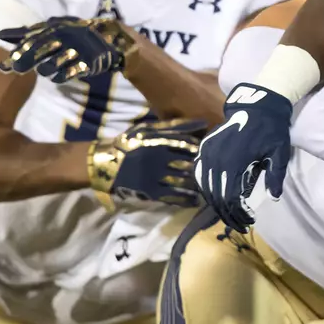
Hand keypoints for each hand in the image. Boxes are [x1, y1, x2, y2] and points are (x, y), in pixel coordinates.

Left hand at [0, 17, 136, 83]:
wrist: (107, 38)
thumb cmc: (72, 34)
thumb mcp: (50, 29)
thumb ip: (25, 33)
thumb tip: (0, 34)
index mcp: (53, 28)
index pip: (31, 40)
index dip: (17, 51)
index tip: (3, 64)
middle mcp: (63, 37)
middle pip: (41, 50)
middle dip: (27, 60)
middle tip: (17, 70)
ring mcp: (75, 50)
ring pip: (55, 62)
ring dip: (45, 69)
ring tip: (42, 71)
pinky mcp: (87, 62)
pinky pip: (71, 71)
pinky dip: (62, 75)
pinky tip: (57, 78)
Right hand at [87, 118, 204, 209]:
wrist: (107, 162)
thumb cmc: (131, 143)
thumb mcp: (150, 129)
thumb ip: (175, 126)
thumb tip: (201, 121)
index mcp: (162, 143)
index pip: (189, 145)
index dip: (202, 149)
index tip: (215, 150)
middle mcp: (162, 160)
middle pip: (189, 164)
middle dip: (202, 167)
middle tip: (216, 170)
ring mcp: (157, 176)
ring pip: (184, 182)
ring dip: (197, 185)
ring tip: (209, 186)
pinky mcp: (151, 191)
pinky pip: (173, 197)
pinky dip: (186, 200)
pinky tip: (196, 201)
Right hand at [194, 84, 293, 231]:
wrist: (259, 106)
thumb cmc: (272, 131)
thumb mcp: (279, 153)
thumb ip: (276, 176)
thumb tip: (273, 198)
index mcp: (236, 162)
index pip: (233, 198)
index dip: (239, 214)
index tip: (248, 222)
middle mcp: (218, 159)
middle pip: (218, 196)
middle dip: (228, 214)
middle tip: (239, 224)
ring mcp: (209, 153)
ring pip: (207, 187)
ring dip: (217, 204)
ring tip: (229, 214)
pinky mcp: (205, 148)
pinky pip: (201, 174)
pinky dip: (207, 188)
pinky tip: (217, 197)